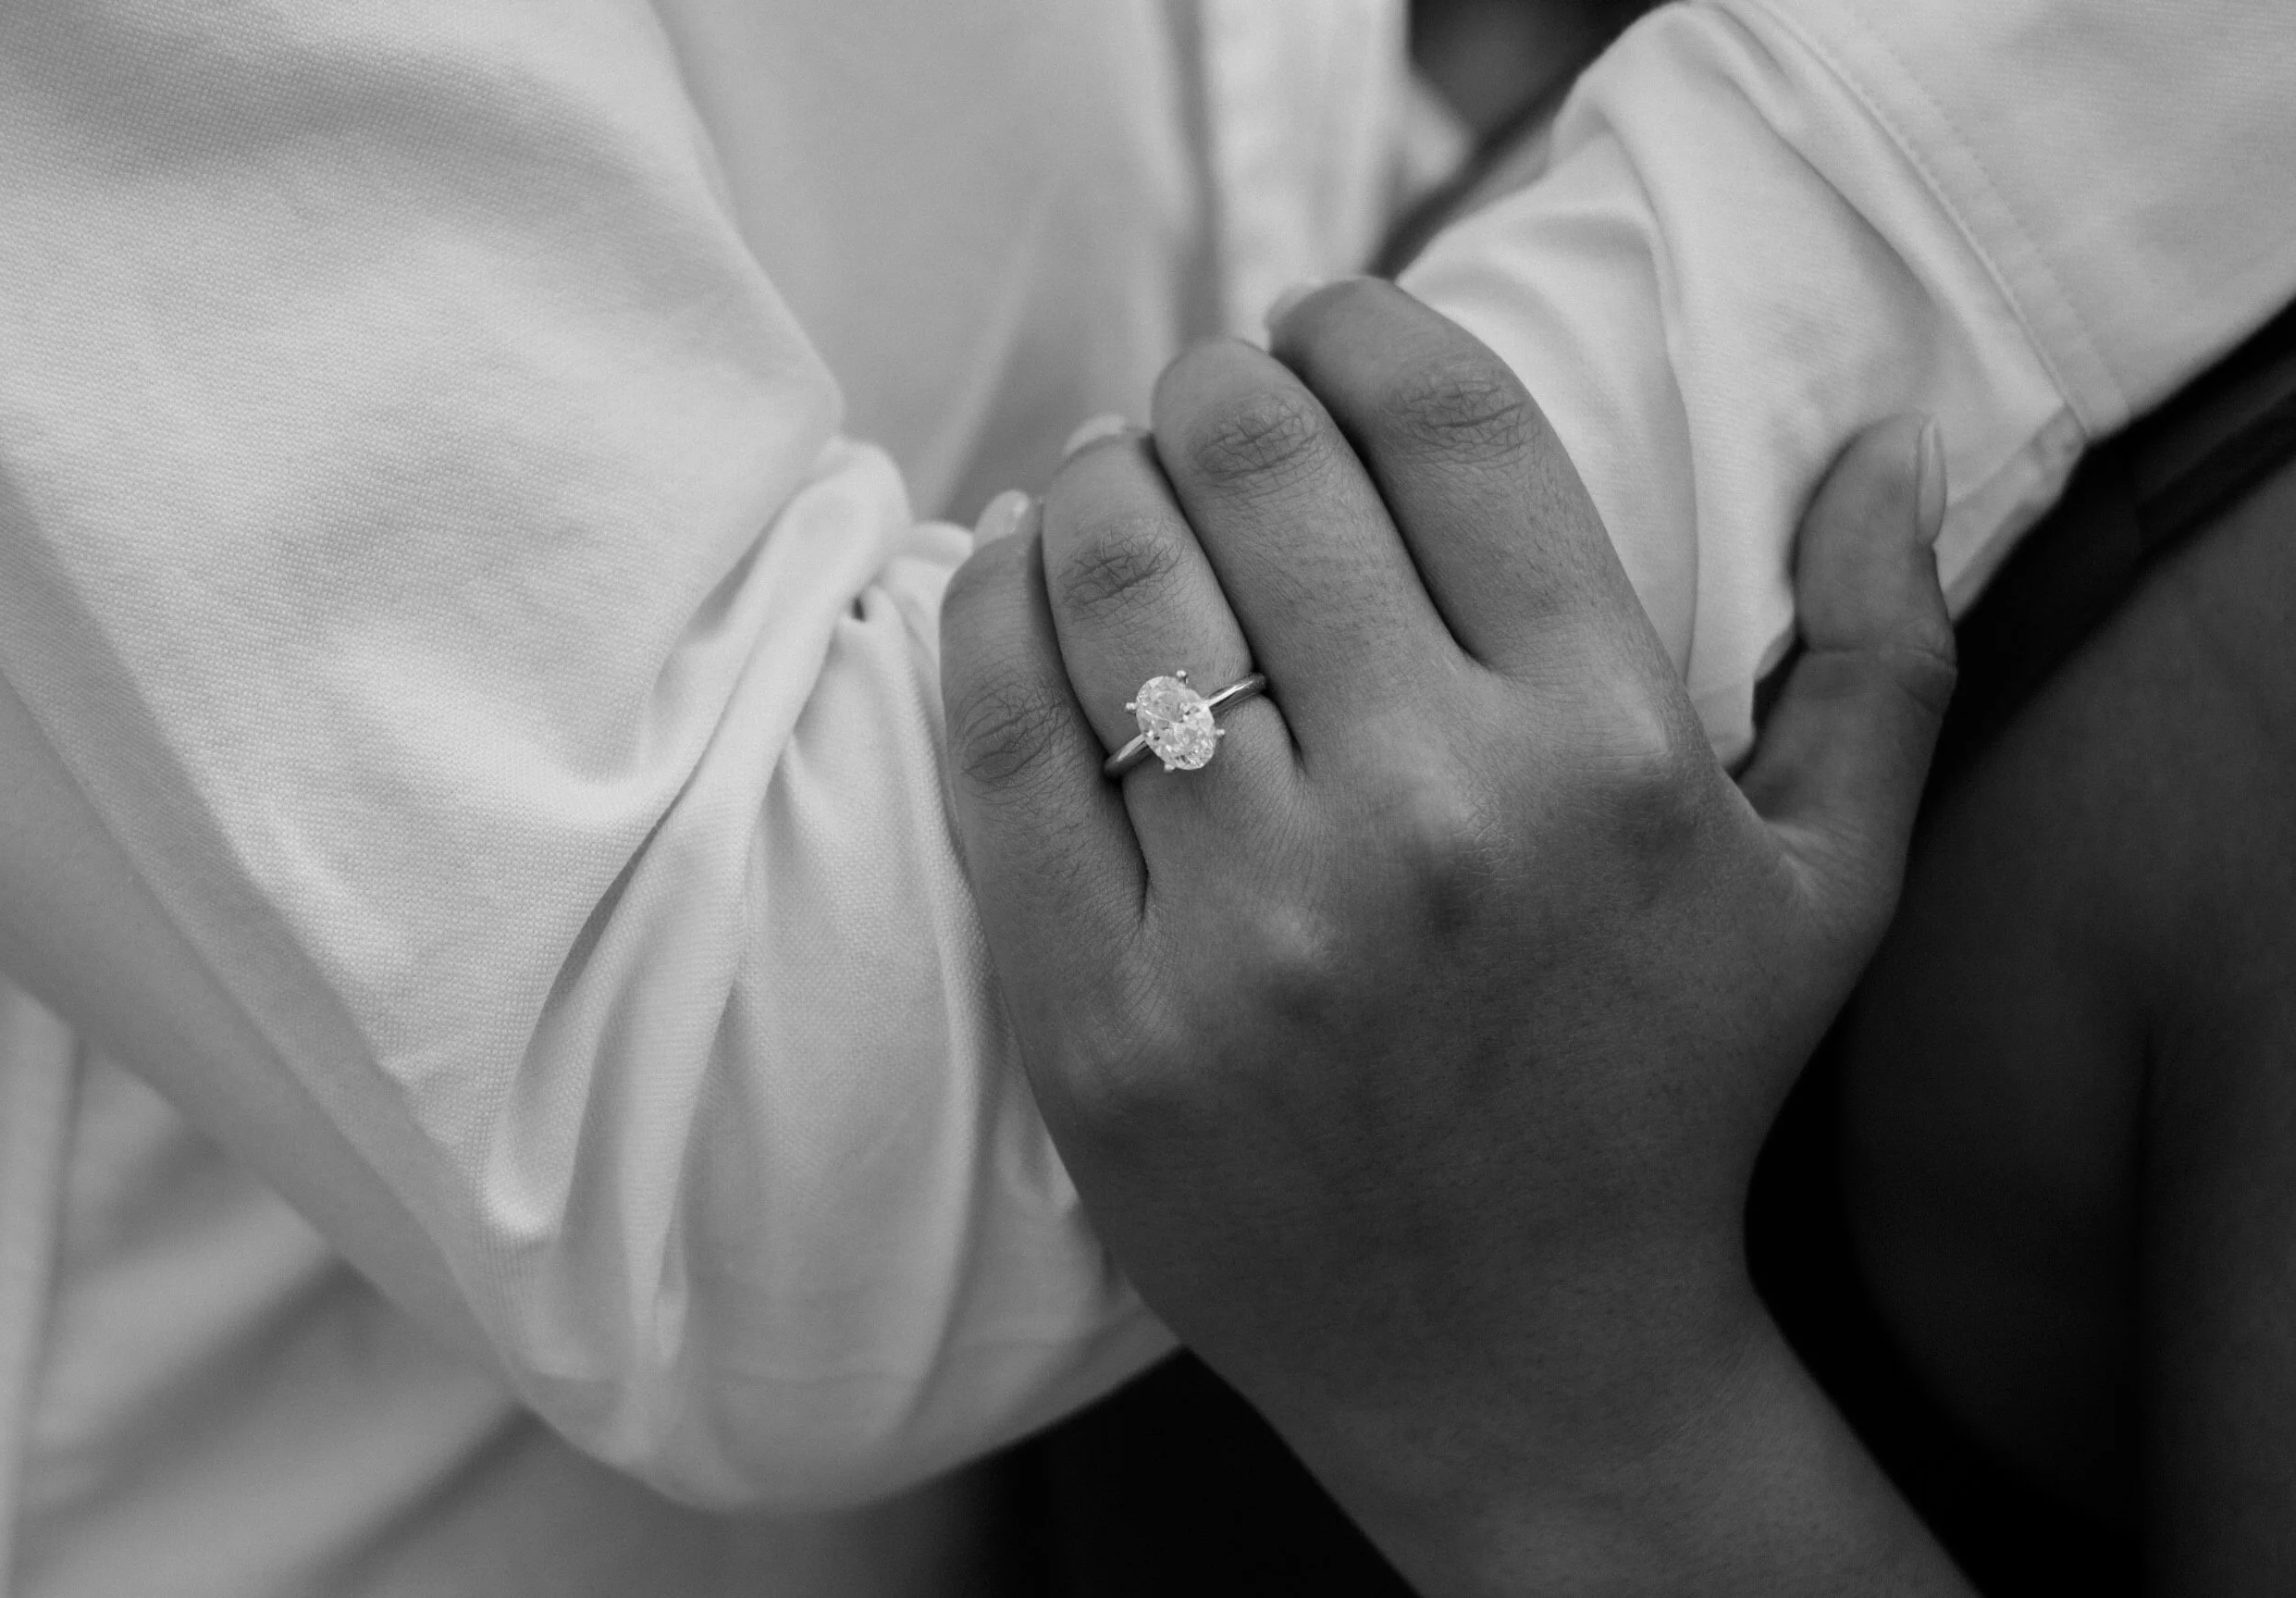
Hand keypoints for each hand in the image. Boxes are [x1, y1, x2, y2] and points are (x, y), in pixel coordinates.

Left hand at [942, 280, 1963, 1591]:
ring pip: (1114, 576)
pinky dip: (986, 613)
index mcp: (1605, 751)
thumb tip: (1879, 435)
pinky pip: (1000, 745)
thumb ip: (1883, 652)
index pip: (1446, 427)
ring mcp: (1254, 934)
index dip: (1362, 324)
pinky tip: (1012, 571)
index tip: (1323, 321)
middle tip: (1208, 394)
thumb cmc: (1670, 1102)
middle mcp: (1432, 822)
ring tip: (1111, 470)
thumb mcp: (1829, 888)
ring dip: (1096, 473)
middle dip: (1219, 383)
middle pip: (1260, 468)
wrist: (1525, 1366)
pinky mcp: (1107, 1027)